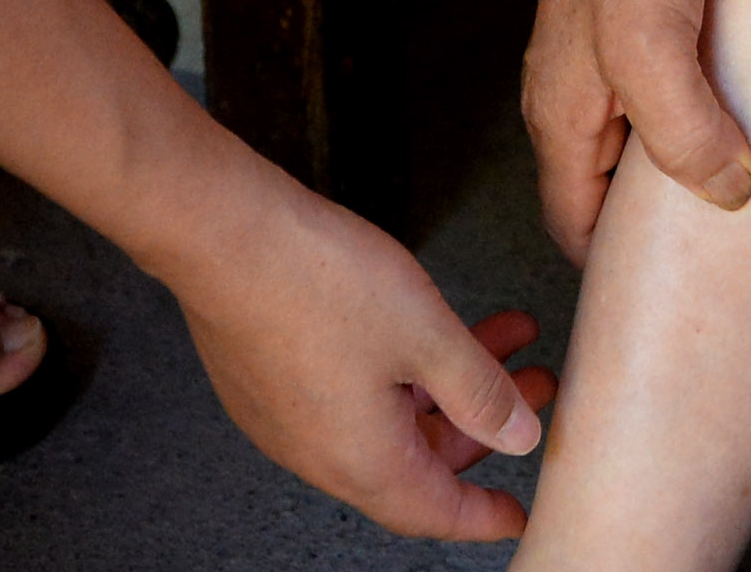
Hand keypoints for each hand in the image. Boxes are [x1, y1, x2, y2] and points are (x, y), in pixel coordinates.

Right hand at [166, 172, 553, 539]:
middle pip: (415, 462)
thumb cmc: (315, 282)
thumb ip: (480, 391)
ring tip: (497, 338)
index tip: (516, 513)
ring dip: (445, 385)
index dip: (482, 516)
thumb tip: (518, 436)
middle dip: (479, 426)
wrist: (222, 233)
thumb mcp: (428, 335)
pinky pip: (348, 393)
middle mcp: (317, 452)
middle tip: (528, 390)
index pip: (435, 512)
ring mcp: (287, 414)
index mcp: (360, 461)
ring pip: (386, 418)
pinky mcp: (268, 375)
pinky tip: (424, 327)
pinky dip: (399, 371)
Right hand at [523, 0, 750, 261]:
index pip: (574, 228)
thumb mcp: (653, 47)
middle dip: (653, 229)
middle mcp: (572, 93)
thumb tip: (731, 194)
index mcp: (559, 117)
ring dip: (682, 166)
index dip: (616, 274)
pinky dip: (698, 114)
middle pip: (604, 190)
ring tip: (747, 191)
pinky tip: (747, 113)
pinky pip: (663, 91)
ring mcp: (601, 55)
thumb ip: (684, 132)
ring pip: (636, 140)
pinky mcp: (637, 18)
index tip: (672, 302)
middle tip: (722, 256)